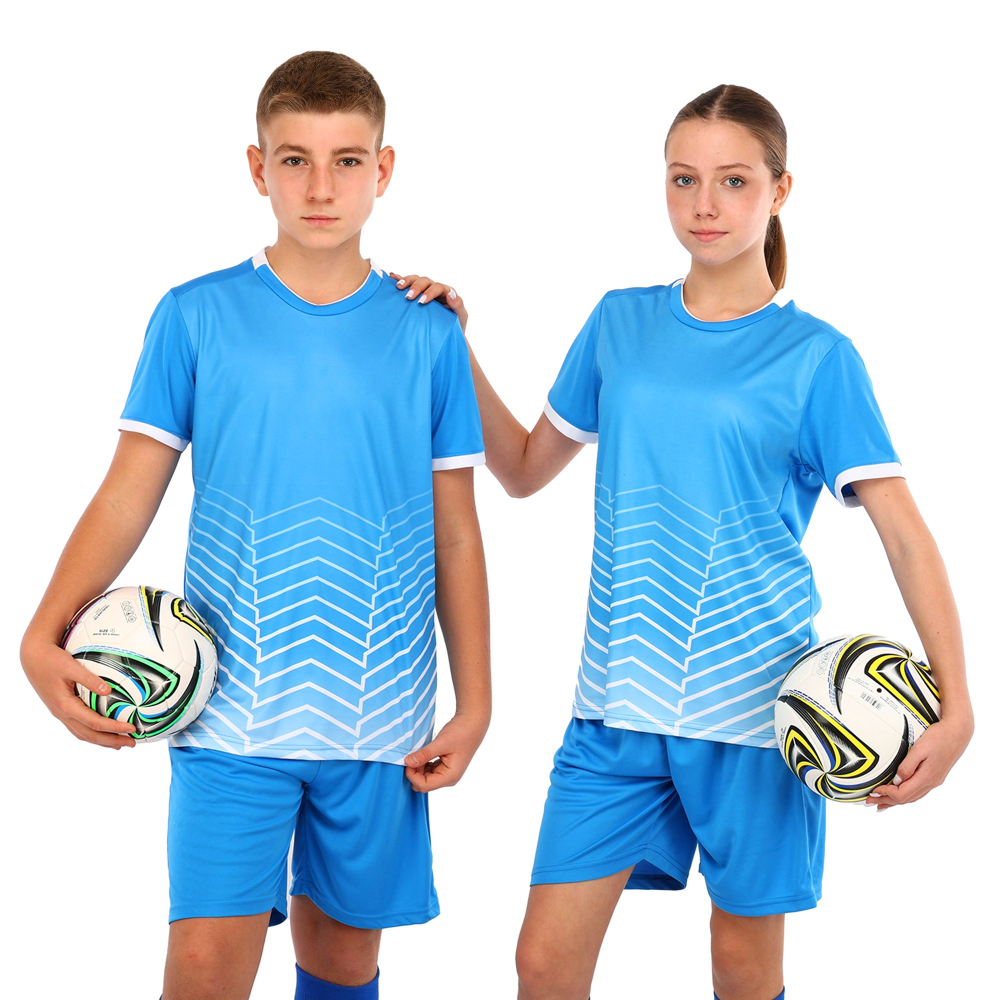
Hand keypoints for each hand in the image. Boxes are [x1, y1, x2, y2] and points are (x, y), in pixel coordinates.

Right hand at [21, 633, 136, 748]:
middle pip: (90, 735)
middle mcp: (62, 714)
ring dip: (102, 741)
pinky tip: (101, 732)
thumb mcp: (70, 666)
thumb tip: (108, 690)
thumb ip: (89, 679)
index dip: (114, 728)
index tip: (131, 729)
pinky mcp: (61, 710)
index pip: (95, 723)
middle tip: (131, 744)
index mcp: (65, 706)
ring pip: (82, 734)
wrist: (33, 658)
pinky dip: (92, 734)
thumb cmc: (51, 660)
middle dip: (111, 741)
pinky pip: (78, 727)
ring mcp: (60, 713)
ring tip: (119, 744)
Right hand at [391, 272, 467, 333]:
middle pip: (425, 281)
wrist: (446, 334)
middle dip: (416, 288)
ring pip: (415, 279)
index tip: (422, 301)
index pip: (438, 287)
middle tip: (408, 297)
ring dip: (406, 281)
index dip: (430, 292)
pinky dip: (399, 279)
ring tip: (398, 287)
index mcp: (446, 292)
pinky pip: (407, 284)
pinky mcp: (415, 294)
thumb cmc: (454, 325)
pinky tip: (392, 277)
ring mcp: (423, 290)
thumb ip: (458, 305)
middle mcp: (434, 288)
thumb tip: (451, 295)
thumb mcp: (460, 317)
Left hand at [404, 711, 488, 792]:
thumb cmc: (461, 732)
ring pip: (424, 778)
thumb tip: (407, 762)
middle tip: (412, 755)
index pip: (424, 785)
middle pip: (423, 784)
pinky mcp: (444, 767)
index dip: (412, 775)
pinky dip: (422, 764)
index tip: (408, 760)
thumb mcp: (441, 743)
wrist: (472, 723)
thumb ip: (424, 754)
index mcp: (450, 776)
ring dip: (418, 768)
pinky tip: (422, 753)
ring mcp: (446, 773)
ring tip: (418, 752)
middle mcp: (448, 778)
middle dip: (414, 772)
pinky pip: (428, 771)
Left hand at [865, 717, 971, 810]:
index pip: (902, 794)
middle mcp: (931, 783)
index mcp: (926, 778)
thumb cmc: (938, 738)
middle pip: (906, 799)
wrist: (957, 733)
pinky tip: (901, 796)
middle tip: (870, 802)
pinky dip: (906, 797)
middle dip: (887, 801)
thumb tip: (897, 780)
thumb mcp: (920, 749)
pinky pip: (918, 792)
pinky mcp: (935, 777)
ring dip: (896, 802)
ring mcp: (934, 781)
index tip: (874, 791)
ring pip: (912, 797)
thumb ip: (907, 766)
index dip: (886, 794)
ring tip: (882, 804)